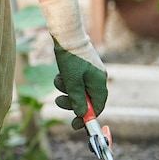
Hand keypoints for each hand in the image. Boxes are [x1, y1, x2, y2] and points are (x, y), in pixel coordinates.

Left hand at [41, 0, 107, 129]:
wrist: (66, 34)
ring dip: (66, 90)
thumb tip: (81, 115)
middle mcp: (96, 78)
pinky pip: (72, 81)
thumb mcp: (72, 81)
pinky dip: (65, 81)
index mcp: (99, 82)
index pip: (97, 106)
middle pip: (86, 99)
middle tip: (59, 101)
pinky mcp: (80, 67)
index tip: (74, 124)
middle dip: (72, 102)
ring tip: (59, 81)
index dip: (87, 117)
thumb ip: (77, 99)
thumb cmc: (70, 57)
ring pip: (77, 90)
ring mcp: (88, 72)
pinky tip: (59, 74)